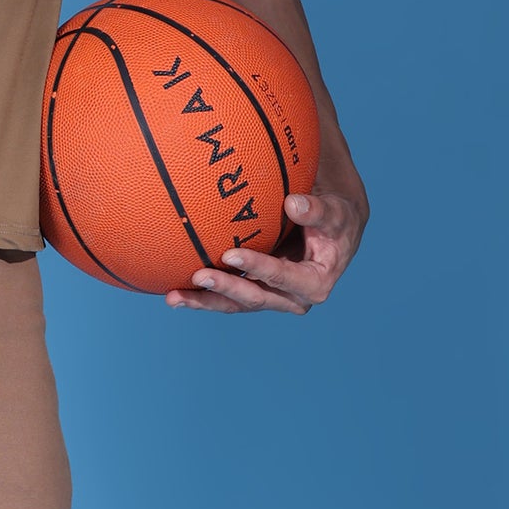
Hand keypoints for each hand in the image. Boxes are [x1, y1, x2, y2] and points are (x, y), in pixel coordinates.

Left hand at [167, 179, 366, 314]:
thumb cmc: (335, 218)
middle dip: (226, 289)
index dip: (259, 268)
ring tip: (174, 297)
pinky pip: (226, 297)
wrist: (330, 232)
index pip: (283, 278)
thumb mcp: (335, 212)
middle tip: (198, 276)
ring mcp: (270, 297)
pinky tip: (174, 295)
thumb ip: (318, 210)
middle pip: (255, 298)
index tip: (231, 254)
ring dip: (205, 302)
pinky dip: (201, 297)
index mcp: (316, 283)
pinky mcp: (254, 292)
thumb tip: (293, 204)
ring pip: (235, 304)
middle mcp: (292, 297)